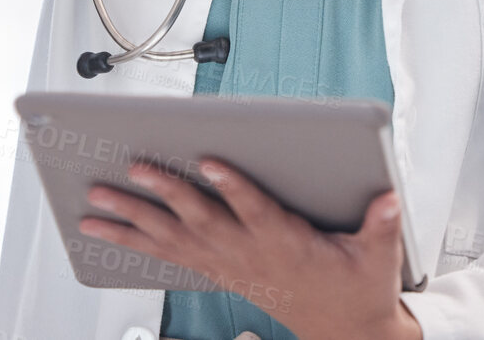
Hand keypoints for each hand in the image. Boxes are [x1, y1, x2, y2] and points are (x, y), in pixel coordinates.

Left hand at [79, 159, 422, 339]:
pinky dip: (133, 241)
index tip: (208, 161)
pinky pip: (166, 255)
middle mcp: (248, 255)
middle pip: (200, 221)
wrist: (343, 329)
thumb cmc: (355, 286)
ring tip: (94, 201)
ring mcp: (228, 265)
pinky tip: (104, 229)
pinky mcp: (216, 271)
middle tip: (133, 167)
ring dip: (131, 220)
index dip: (232, 187)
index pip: (256, 211)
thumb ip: (382, 226)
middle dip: (163, 194)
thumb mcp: (378, 258)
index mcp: (286, 244)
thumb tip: (389, 199)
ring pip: (172, 239)